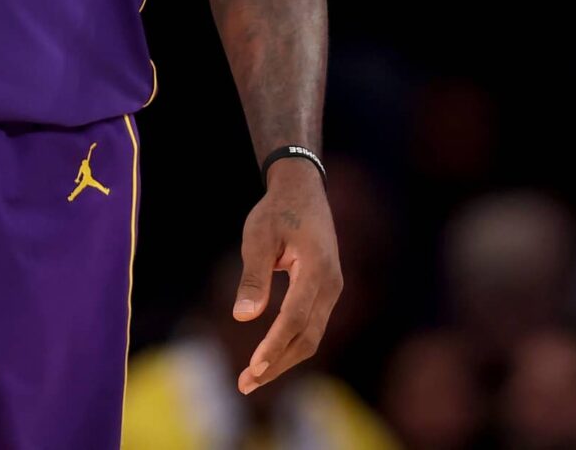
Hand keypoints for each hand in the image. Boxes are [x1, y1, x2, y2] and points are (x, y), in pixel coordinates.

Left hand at [232, 158, 341, 393]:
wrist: (303, 191)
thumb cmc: (276, 211)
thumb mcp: (257, 237)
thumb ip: (253, 276)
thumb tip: (243, 316)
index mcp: (316, 267)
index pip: (296, 318)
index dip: (274, 346)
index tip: (252, 368)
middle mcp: (331, 283)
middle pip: (308, 337)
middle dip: (277, 364)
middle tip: (245, 384)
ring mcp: (332, 290)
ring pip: (312, 336)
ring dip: (284, 359)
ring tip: (251, 378)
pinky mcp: (326, 292)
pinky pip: (311, 326)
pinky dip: (290, 345)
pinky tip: (268, 357)